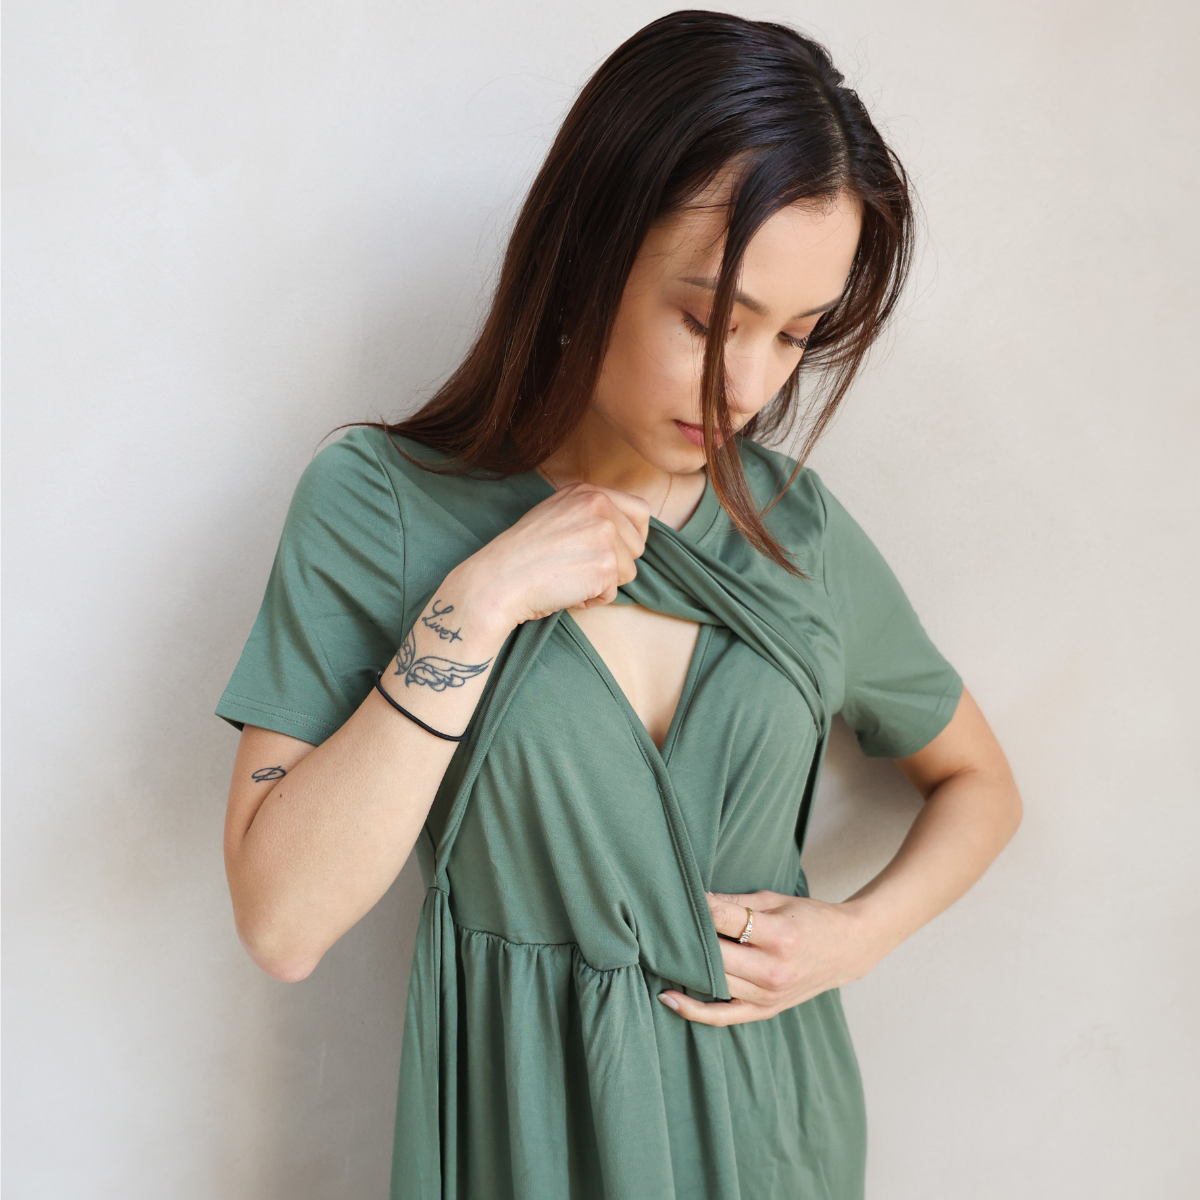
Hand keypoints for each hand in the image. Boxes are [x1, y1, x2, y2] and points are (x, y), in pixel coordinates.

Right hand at [447, 482, 650, 631]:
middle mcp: (600, 506)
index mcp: (589, 491)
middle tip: (579, 567)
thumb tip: (624, 530)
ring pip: (629, 571)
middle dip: (616, 564)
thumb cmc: (522, 554)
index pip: (640, 511)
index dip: (632, 536)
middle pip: (638, 545)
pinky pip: (613, 593)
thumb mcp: (556, 514)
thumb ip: (590, 514)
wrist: (499, 579)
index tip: (614, 551)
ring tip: (569, 578)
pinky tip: (566, 591)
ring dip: (603, 583)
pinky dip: (592, 600)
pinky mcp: (606, 565)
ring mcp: (605, 535)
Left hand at [656, 889, 882, 1025]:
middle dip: (687, 937)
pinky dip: (694, 1010)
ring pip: (714, 982)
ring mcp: (769, 994)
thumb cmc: (809, 917)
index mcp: (780, 935)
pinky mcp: (766, 1010)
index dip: (699, 905)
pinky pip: (723, 1016)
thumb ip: (735, 902)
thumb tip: (694, 898)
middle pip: (715, 954)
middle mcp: (773, 969)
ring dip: (685, 967)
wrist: (847, 948)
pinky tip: (669, 997)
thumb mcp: (775, 899)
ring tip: (658, 951)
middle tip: (660, 923)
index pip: (725, 918)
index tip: (680, 896)